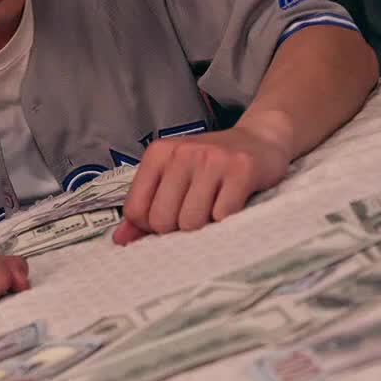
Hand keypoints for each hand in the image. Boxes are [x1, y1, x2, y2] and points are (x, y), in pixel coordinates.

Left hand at [114, 128, 288, 243]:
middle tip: (196, 214)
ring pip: (191, 222)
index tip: (171, 217)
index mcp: (158, 153)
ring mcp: (212, 159)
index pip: (136, 210)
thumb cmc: (211, 166)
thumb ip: (145, 208)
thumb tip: (119, 240)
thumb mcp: (173, 177)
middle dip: (178, 228)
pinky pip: (222, 216)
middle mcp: (182, 152)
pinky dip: (226, 221)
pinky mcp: (241, 170)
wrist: (260, 141)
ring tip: (213, 208)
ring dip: (204, 226)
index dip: (152, 226)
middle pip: (162, 220)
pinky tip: (231, 205)